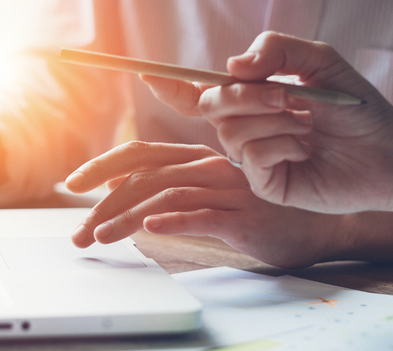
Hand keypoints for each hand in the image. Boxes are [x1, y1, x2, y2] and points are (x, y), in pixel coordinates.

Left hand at [66, 141, 348, 268]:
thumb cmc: (259, 212)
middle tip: (79, 230)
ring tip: (100, 237)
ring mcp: (228, 191)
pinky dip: (174, 222)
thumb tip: (119, 193)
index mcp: (197, 158)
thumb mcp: (209, 197)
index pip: (139, 154)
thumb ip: (169, 189)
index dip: (102, 165)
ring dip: (126, 218)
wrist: (320, 224)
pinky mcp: (244, 217)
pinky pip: (204, 216)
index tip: (73, 185)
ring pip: (166, 196)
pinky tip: (149, 231)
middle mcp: (210, 167)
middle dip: (104, 203)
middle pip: (144, 176)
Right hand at [145, 32, 392, 214]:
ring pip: (231, 132)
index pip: (201, 93)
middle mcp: (247, 129)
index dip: (172, 86)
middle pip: (211, 107)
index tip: (147, 74)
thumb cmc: (357, 107)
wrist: (390, 150)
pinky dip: (279, 145)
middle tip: (287, 96)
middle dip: (245, 96)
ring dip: (273, 120)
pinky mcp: (265, 185)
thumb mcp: (319, 61)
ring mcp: (254, 160)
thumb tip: (231, 68)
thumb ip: (275, 49)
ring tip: (307, 125)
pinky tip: (305, 149)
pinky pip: (250, 157)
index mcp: (254, 100)